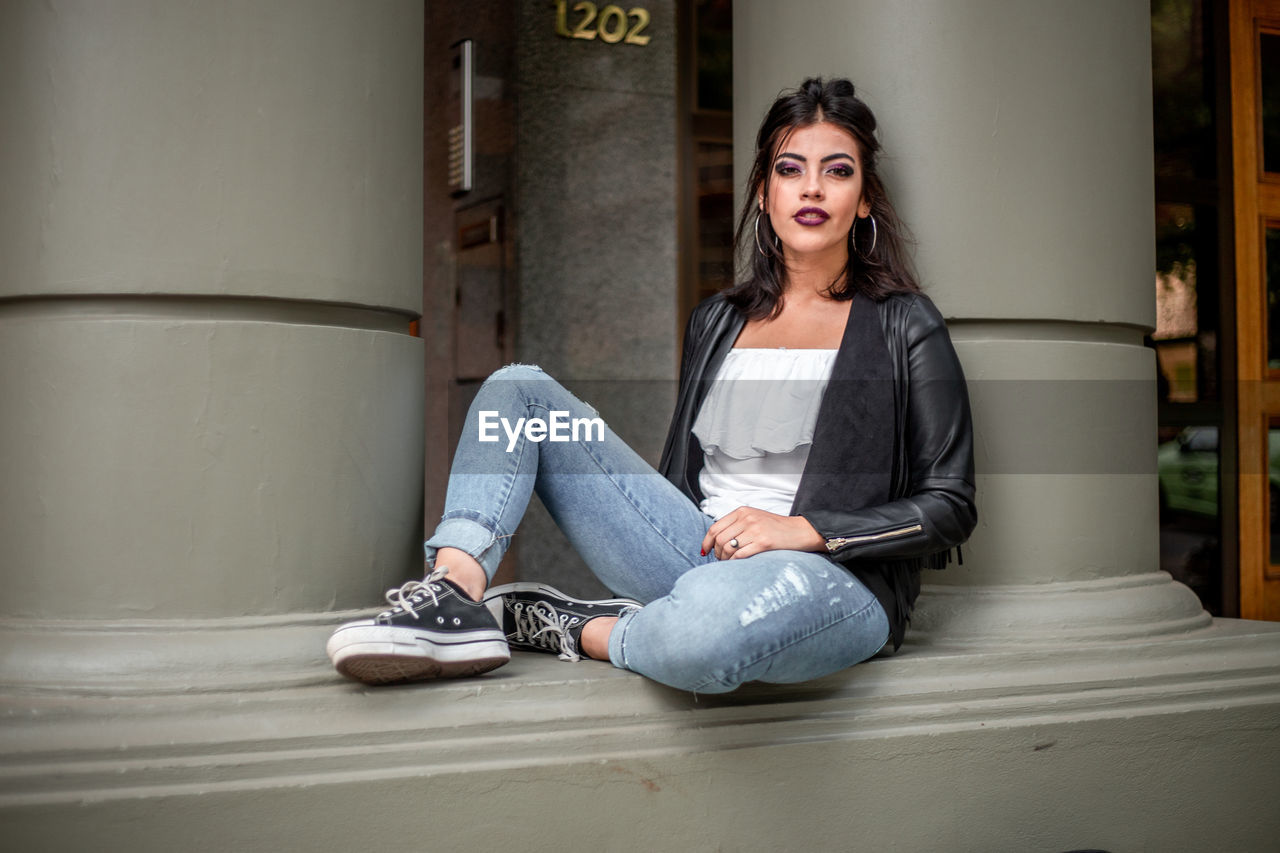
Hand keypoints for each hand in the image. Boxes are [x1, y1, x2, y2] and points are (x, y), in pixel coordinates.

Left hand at [700, 506, 825, 559]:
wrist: (800, 531)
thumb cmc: (776, 528)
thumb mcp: (754, 519)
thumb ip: (736, 525)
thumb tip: (715, 541)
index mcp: (742, 511)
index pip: (715, 527)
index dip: (706, 542)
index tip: (705, 551)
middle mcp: (747, 518)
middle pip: (720, 540)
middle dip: (717, 553)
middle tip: (721, 560)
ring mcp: (755, 530)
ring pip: (728, 548)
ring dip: (725, 559)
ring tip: (729, 563)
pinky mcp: (763, 542)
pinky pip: (740, 555)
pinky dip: (734, 563)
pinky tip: (737, 565)